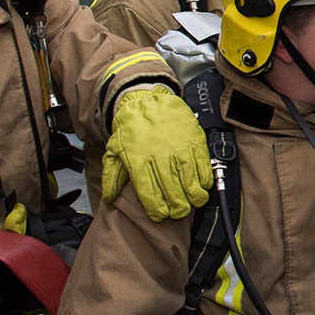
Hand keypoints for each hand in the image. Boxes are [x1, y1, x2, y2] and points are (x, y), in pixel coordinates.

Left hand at [101, 85, 211, 221]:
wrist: (148, 99)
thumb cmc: (131, 127)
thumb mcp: (114, 150)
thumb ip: (112, 176)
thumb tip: (109, 198)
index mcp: (139, 162)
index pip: (150, 195)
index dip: (158, 210)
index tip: (161, 215)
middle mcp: (160, 157)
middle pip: (173, 193)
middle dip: (178, 209)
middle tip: (179, 212)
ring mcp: (179, 150)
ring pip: (191, 183)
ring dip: (194, 197)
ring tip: (193, 202)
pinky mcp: (194, 142)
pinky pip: (203, 167)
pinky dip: (204, 180)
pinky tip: (201, 184)